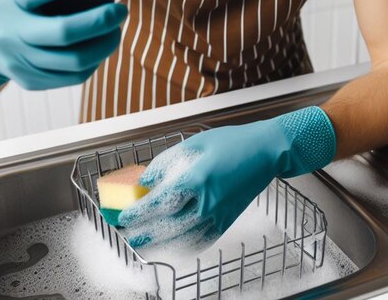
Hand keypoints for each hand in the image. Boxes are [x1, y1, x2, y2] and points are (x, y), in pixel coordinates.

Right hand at [0, 0, 125, 90]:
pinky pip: (71, 76)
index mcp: (9, 1)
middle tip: (121, 9)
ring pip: (73, 59)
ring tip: (117, 28)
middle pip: (64, 31)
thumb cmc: (5, 2)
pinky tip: (103, 46)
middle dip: (98, 21)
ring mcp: (21, 60)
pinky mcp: (31, 81)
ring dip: (103, 44)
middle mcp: (12, 33)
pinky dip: (93, 62)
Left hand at [116, 106, 335, 249]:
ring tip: (143, 242)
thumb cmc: (231, 143)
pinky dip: (182, 245)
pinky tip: (172, 244)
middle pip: (167, 226)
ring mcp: (218, 214)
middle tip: (126, 234)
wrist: (264, 152)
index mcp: (196, 179)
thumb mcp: (194, 144)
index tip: (123, 215)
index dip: (138, 212)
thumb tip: (145, 181)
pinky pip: (201, 240)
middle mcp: (206, 201)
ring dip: (159, 243)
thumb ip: (166, 163)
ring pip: (183, 239)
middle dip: (143, 233)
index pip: (159, 203)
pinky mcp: (227, 221)